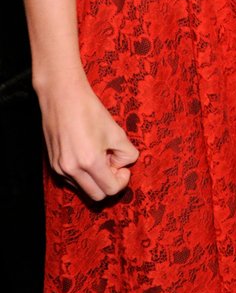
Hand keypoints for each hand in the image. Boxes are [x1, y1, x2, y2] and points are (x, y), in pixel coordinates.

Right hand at [36, 74, 138, 201]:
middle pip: (97, 196)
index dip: (122, 180)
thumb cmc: (90, 111)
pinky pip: (72, 181)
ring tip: (99, 154)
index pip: (110, 190)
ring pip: (84, 189)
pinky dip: (83, 174)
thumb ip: (126, 153)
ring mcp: (59, 169)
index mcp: (89, 161)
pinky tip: (86, 154)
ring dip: (95, 179)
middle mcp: (71, 170)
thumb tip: (124, 165)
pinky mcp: (53, 165)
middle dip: (109, 183)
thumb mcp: (116, 131)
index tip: (123, 166)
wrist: (62, 96)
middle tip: (113, 162)